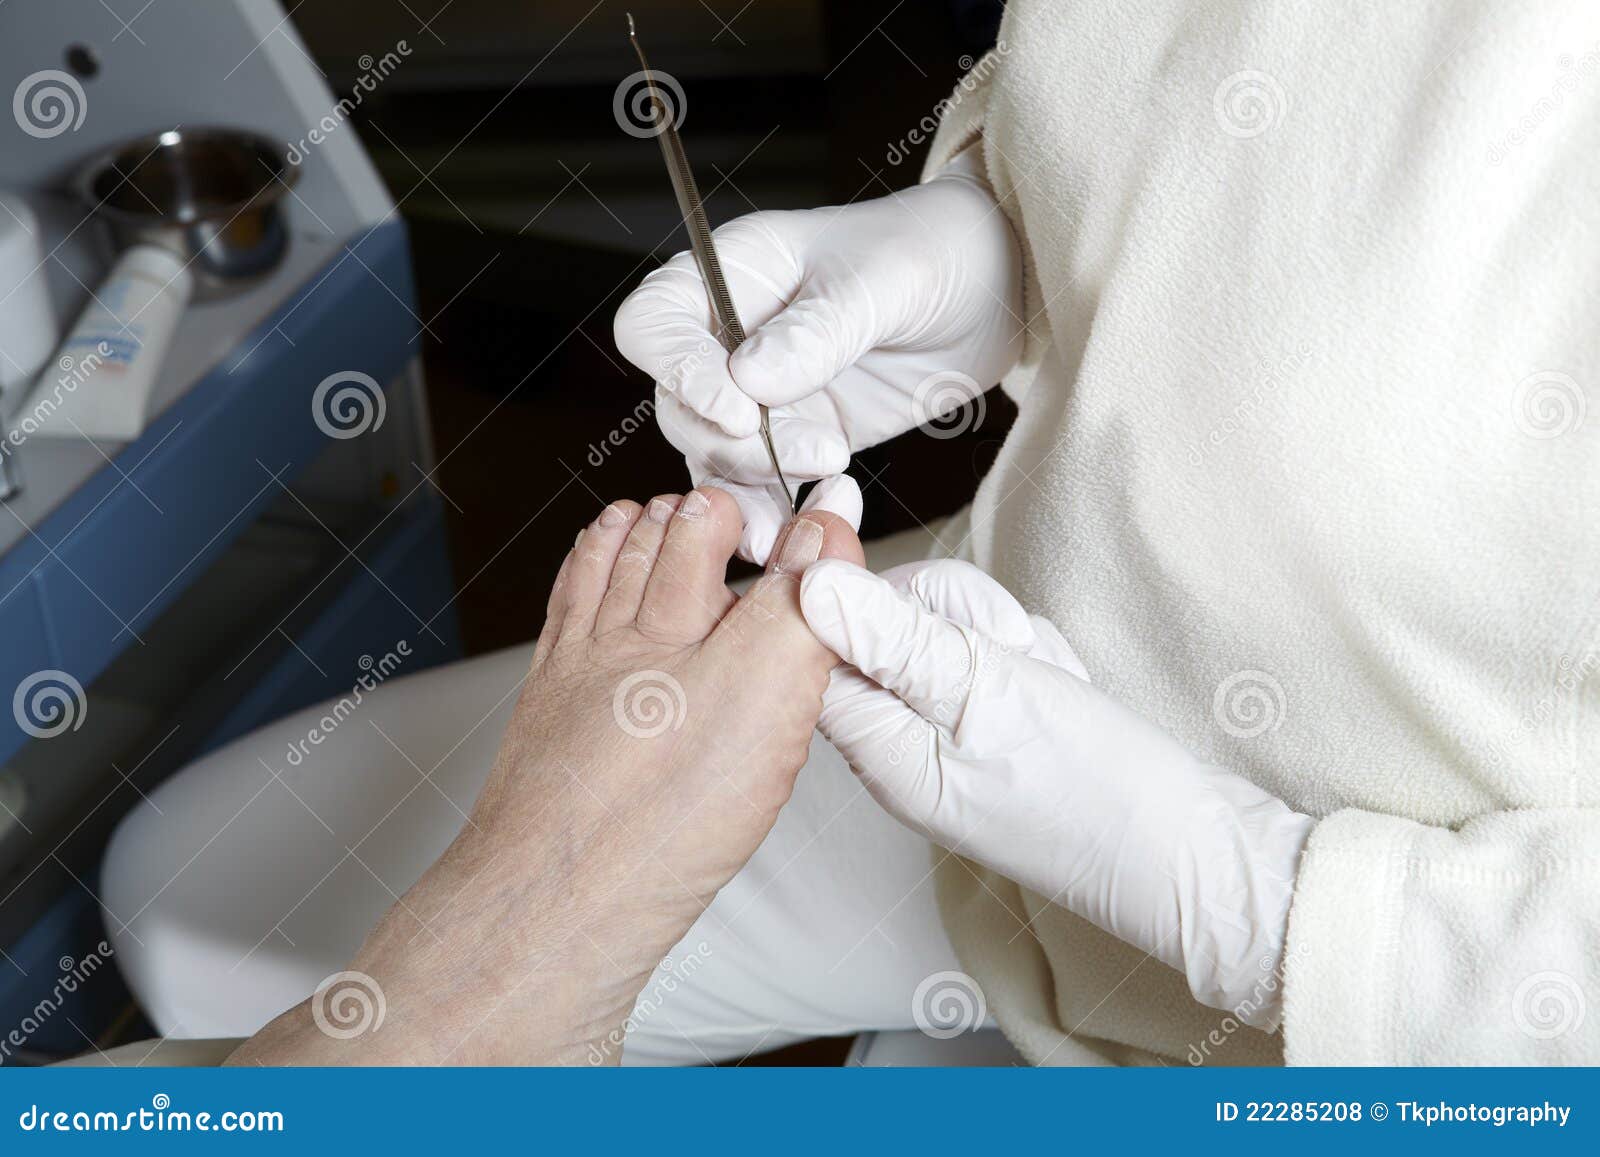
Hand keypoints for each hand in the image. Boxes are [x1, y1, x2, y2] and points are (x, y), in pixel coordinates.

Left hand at [231, 493, 862, 1065]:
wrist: (555, 902)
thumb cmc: (661, 815)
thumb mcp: (767, 693)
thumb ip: (804, 602)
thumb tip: (829, 521)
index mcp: (684, 623)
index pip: (735, 536)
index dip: (775, 517)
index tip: (811, 511)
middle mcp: (623, 634)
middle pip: (662, 542)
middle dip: (699, 511)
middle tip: (731, 504)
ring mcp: (576, 668)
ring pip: (605, 571)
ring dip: (634, 532)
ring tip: (651, 514)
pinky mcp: (546, 708)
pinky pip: (563, 617)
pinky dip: (581, 578)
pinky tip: (588, 581)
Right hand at [614, 150, 1022, 561]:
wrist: (994, 291)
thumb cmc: (937, 251)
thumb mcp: (886, 279)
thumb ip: (820, 329)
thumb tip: (750, 381)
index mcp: (733, 273)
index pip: (655, 324)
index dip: (678, 372)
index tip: (740, 410)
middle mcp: (730, 335)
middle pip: (677, 403)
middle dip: (730, 443)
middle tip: (810, 453)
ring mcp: (760, 392)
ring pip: (711, 455)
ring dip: (745, 494)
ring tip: (794, 522)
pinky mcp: (795, 437)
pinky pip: (758, 486)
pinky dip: (771, 515)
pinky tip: (799, 535)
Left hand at [799, 558, 1313, 1027]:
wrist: (1187, 852)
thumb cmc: (1088, 784)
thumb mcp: (982, 691)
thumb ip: (891, 637)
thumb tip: (808, 584)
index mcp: (875, 748)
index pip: (821, 641)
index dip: (876, 602)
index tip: (943, 614)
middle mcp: (898, 745)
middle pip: (885, 624)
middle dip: (958, 615)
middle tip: (1010, 649)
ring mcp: (947, 736)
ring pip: (948, 629)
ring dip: (1004, 637)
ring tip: (1045, 678)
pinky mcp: (994, 725)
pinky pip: (994, 657)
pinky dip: (1032, 659)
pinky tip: (1062, 690)